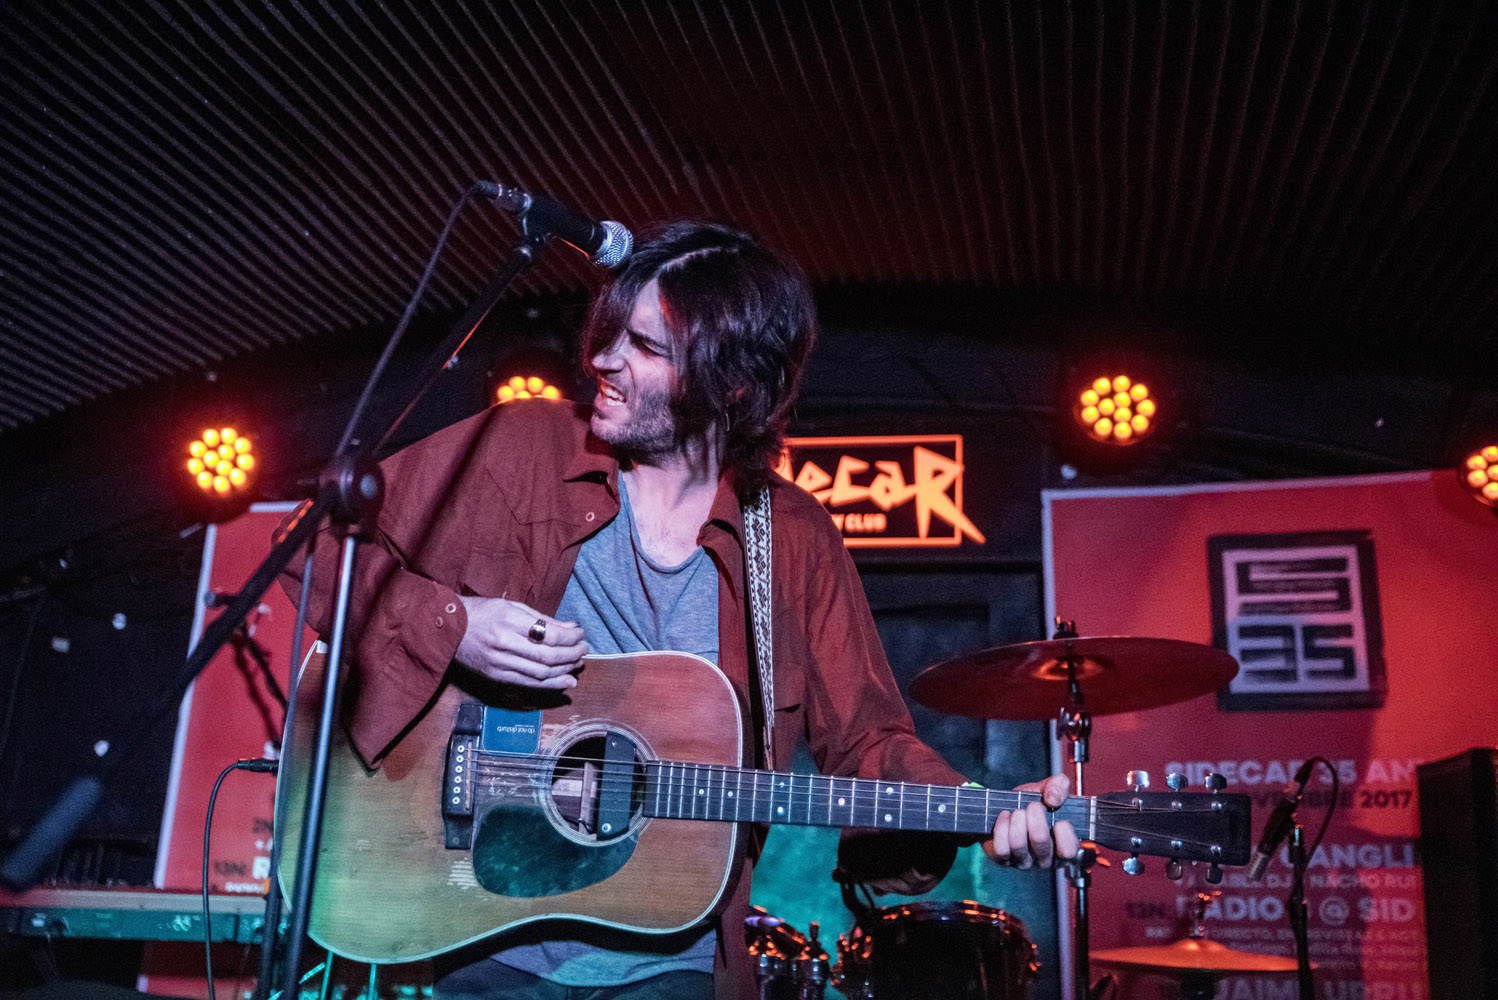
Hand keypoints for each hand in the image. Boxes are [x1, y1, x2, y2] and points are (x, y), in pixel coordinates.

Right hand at [454, 596, 587, 688]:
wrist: (447, 629)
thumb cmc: (481, 612)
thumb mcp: (510, 606)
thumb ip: (542, 618)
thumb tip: (572, 627)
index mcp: (508, 620)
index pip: (548, 634)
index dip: (570, 638)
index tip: (581, 634)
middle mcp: (504, 643)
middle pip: (547, 656)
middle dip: (572, 654)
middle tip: (584, 650)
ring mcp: (499, 663)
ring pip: (540, 673)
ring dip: (565, 670)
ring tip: (578, 664)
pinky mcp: (496, 676)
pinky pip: (528, 683)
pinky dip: (550, 684)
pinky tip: (565, 681)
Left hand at [984, 774, 1078, 868]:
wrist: (1007, 807)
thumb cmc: (1034, 803)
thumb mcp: (1049, 789)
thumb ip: (1060, 786)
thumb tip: (1053, 799)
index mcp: (1063, 847)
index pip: (1069, 850)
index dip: (1063, 830)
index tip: (1056, 814)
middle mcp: (1045, 859)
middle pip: (1040, 840)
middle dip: (1035, 815)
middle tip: (1033, 805)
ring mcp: (1024, 862)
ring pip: (1018, 845)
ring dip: (1016, 820)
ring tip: (1017, 811)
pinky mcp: (1004, 860)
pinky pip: (1001, 848)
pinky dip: (1001, 827)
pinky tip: (1005, 817)